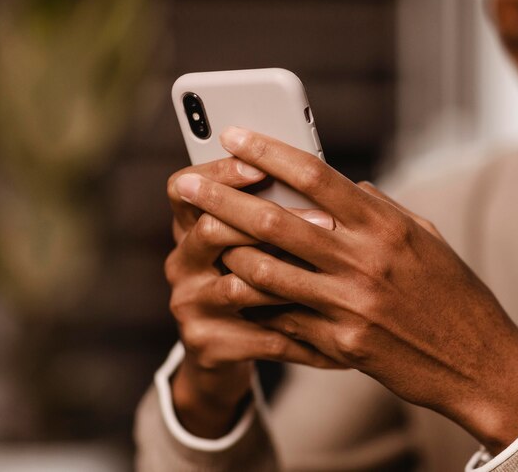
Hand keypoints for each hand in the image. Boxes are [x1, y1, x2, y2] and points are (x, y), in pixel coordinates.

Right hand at [165, 158, 338, 438]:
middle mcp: (182, 263)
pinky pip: (261, 336)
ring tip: (334, 278)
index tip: (261, 168)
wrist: (222, 348)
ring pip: (237, 286)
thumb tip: (325, 184)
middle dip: (267, 223)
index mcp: (188, 229)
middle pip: (210, 230)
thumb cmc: (250, 280)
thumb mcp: (249, 243)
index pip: (184, 189)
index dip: (218, 175)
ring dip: (289, 281)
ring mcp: (190, 305)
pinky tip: (336, 339)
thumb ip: (270, 214)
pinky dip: (302, 337)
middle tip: (325, 223)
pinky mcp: (206, 344)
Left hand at [174, 127, 517, 452]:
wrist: (480, 361)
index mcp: (386, 225)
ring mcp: (350, 305)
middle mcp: (364, 260)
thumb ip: (380, 209)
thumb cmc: (453, 292)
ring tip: (200, 233)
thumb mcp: (423, 238)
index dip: (267, 150)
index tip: (232, 135)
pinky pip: (282, 316)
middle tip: (182, 181)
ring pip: (265, 270)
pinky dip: (253, 298)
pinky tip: (231, 285)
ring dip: (227, 249)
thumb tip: (344, 184)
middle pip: (274, 219)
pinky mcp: (341, 345)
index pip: (315, 174)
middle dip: (220, 196)